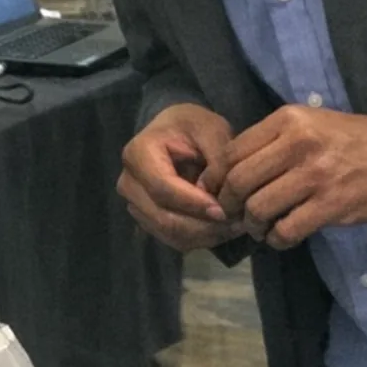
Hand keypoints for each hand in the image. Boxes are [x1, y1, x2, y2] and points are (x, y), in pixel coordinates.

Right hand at [118, 104, 242, 251]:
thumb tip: (216, 197)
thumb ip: (218, 158)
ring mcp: (134, 204)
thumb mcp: (212, 129)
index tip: (224, 210)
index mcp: (138, 154)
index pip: (162, 189)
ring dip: (205, 236)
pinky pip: (172, 240)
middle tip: (237, 224)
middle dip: (203, 226)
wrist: (176, 132)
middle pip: (163, 218)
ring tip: (236, 226)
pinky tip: (223, 229)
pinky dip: (199, 239)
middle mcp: (128, 182)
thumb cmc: (194, 126)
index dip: (194, 204)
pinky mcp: (147, 220)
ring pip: (169, 233)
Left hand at [217, 105, 366, 250]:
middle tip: (231, 214)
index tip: (213, 192)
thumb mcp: (306, 123)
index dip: (216, 177)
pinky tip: (280, 236)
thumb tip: (227, 169)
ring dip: (252, 225)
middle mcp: (297, 144)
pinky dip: (276, 238)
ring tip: (258, 227)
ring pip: (259, 208)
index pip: (233, 152)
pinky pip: (287, 229)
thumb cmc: (345, 138)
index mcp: (286, 121)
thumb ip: (269, 140)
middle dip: (228, 204)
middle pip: (240, 181)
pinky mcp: (331, 205)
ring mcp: (315, 176)